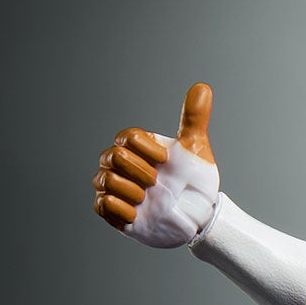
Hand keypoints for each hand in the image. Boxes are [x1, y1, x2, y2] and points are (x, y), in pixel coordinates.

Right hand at [92, 83, 219, 246]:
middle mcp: (120, 164)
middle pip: (114, 158)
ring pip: (105, 180)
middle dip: (140, 172)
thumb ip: (193, 119)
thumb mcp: (195, 149)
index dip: (146, 149)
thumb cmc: (194, 181)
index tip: (167, 161)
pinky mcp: (113, 211)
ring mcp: (114, 187)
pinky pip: (103, 205)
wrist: (197, 217)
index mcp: (137, 147)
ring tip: (148, 199)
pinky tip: (137, 214)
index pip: (127, 138)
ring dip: (132, 191)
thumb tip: (202, 87)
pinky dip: (120, 209)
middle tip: (157, 183)